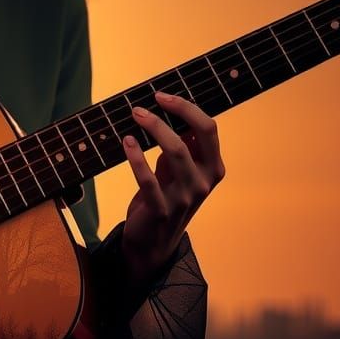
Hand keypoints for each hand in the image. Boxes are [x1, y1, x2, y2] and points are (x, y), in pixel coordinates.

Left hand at [119, 91, 225, 289]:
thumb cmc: (165, 197)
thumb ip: (179, 145)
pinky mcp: (162, 210)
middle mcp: (204, 182)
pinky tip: (126, 142)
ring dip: (153, 128)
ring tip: (134, 116)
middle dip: (176, 111)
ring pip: (175, 151)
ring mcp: (186, 197)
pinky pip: (148, 179)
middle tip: (146, 102)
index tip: (161, 95)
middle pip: (199, 134)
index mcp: (213, 168)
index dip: (187, 107)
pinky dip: (135, 157)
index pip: (208, 128)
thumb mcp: (176, 170)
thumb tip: (169, 110)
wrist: (152, 243)